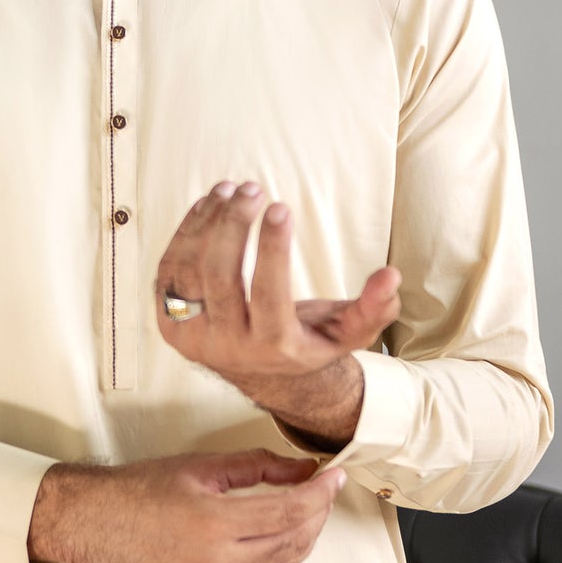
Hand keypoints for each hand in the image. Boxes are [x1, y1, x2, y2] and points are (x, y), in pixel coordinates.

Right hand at [31, 449, 347, 562]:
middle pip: (292, 542)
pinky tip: (280, 546)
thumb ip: (259, 467)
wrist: (102, 525)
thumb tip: (304, 471)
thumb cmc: (145, 491)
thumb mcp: (203, 467)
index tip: (334, 477)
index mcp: (214, 523)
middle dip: (316, 515)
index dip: (320, 494)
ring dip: (302, 542)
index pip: (290, 512)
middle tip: (321, 493)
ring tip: (303, 516)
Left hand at [155, 182, 401, 395]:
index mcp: (274, 347)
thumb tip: (392, 276)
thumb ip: (374, 308)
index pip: (268, 295)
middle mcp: (228, 346)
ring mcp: (193, 336)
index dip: (272, 250)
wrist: (259, 373)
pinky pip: (169, 271)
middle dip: (233, 226)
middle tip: (252, 190)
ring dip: (207, 223)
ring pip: (189, 271)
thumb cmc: (308, 342)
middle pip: (220, 277)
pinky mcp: (169, 322)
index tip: (279, 207)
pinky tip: (210, 204)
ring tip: (230, 190)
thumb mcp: (348, 333)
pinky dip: (187, 231)